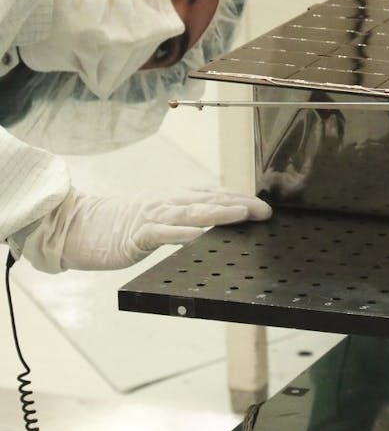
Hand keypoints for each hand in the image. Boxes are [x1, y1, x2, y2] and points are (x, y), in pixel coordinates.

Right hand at [20, 187, 271, 271]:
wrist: (81, 225)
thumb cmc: (122, 224)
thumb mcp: (159, 217)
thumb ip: (185, 218)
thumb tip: (213, 223)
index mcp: (176, 199)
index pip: (215, 195)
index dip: (240, 198)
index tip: (264, 207)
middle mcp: (169, 203)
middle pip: (210, 200)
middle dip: (239, 204)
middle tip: (265, 211)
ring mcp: (154, 216)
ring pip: (191, 212)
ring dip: (218, 212)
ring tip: (241, 214)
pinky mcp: (138, 234)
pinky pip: (162, 233)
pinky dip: (181, 233)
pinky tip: (198, 235)